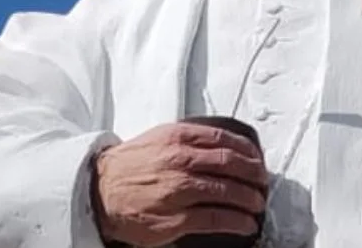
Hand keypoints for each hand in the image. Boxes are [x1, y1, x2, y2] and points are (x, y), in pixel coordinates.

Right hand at [91, 121, 268, 246]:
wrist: (99, 191)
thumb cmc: (130, 166)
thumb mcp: (158, 138)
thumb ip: (189, 139)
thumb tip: (222, 146)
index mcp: (178, 138)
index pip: (224, 139)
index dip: (247, 150)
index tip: (256, 158)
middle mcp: (180, 161)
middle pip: (231, 165)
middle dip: (254, 175)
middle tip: (263, 182)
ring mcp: (180, 190)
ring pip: (228, 193)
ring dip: (250, 200)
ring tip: (257, 204)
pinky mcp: (177, 219)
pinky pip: (216, 219)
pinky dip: (237, 222)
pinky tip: (246, 224)